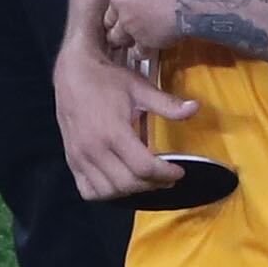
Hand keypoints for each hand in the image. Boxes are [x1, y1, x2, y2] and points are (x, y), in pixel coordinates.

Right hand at [55, 45, 199, 201]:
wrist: (72, 73)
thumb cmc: (107, 79)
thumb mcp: (140, 88)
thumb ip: (167, 104)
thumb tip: (195, 108)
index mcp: (113, 132)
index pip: (143, 167)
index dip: (166, 173)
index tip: (179, 171)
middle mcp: (94, 149)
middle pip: (128, 183)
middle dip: (153, 184)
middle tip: (167, 177)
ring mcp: (79, 157)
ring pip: (109, 192)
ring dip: (131, 191)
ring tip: (146, 180)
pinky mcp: (71, 160)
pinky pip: (88, 190)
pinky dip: (106, 193)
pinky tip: (119, 182)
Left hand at [103, 0, 197, 59]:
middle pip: (111, 10)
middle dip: (118, 16)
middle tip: (126, 19)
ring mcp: (128, 20)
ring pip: (116, 34)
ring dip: (122, 38)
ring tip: (127, 40)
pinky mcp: (140, 39)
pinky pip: (137, 50)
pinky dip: (141, 52)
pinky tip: (145, 51)